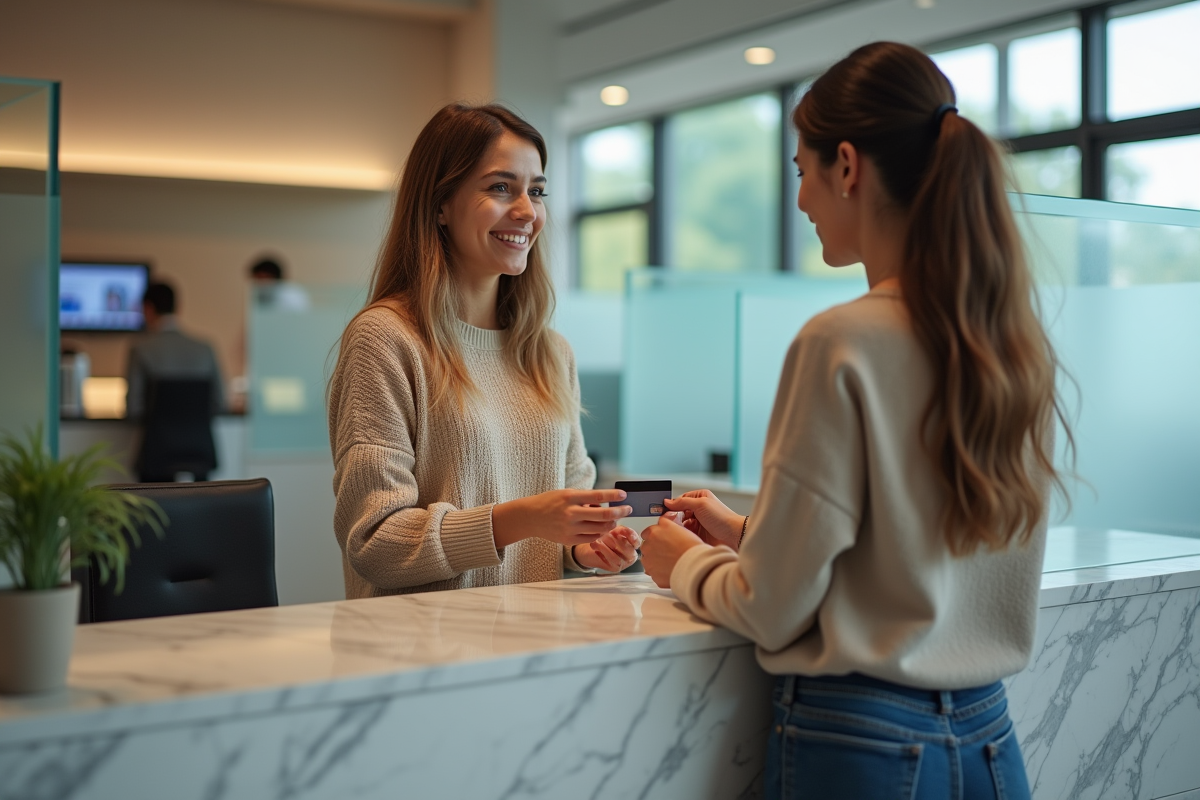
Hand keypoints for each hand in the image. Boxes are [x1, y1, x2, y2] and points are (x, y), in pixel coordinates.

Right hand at [492, 489, 630, 548]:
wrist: (530, 517)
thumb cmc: (550, 502)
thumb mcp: (566, 494)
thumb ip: (585, 499)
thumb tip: (606, 503)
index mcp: (570, 497)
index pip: (597, 496)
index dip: (613, 495)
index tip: (624, 495)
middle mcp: (570, 513)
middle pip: (603, 515)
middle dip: (619, 512)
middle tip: (628, 509)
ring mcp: (569, 528)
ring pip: (599, 528)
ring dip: (611, 523)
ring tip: (615, 519)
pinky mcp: (568, 540)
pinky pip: (591, 537)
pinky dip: (600, 532)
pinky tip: (603, 528)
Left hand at [574, 526, 640, 571]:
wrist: (588, 549)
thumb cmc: (601, 538)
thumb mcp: (610, 528)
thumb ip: (616, 525)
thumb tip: (615, 517)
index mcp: (633, 544)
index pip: (636, 541)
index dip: (631, 536)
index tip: (622, 531)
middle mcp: (631, 555)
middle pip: (627, 549)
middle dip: (613, 540)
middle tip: (603, 534)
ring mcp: (624, 563)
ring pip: (618, 557)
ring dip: (605, 548)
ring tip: (597, 541)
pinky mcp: (614, 569)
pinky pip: (610, 562)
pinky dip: (602, 553)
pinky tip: (596, 548)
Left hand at [640, 512, 704, 587]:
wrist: (694, 566)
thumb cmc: (691, 548)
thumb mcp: (678, 528)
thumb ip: (666, 525)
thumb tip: (662, 524)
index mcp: (654, 532)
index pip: (648, 532)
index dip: (657, 536)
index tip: (662, 540)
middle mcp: (648, 546)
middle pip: (647, 546)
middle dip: (655, 548)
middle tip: (668, 551)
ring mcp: (648, 561)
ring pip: (648, 560)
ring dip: (656, 560)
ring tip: (671, 562)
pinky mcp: (652, 574)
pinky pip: (654, 572)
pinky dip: (659, 572)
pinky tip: (671, 570)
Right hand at [662, 490, 744, 550]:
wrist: (734, 536)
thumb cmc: (722, 518)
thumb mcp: (701, 504)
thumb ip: (682, 502)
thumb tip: (667, 501)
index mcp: (700, 497)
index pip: (680, 499)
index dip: (673, 505)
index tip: (664, 511)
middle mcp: (699, 509)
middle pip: (679, 512)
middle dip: (675, 517)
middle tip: (670, 522)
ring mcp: (699, 522)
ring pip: (682, 524)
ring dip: (680, 527)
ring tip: (679, 530)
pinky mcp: (699, 534)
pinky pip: (686, 533)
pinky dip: (684, 535)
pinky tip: (684, 536)